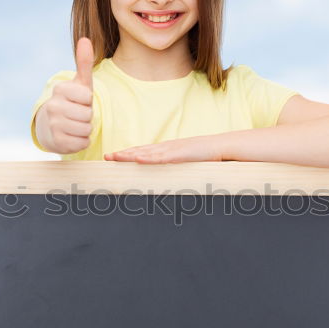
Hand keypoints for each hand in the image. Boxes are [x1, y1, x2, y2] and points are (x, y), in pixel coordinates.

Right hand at [41, 37, 93, 153]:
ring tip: (75, 125)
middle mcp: (53, 106)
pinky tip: (72, 136)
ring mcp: (54, 125)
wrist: (51, 125)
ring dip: (85, 129)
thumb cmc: (71, 102)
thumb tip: (85, 39)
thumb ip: (84, 63)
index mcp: (60, 89)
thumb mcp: (80, 83)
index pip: (88, 98)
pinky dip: (82, 141)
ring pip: (86, 129)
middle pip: (88, 115)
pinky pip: (83, 143)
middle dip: (87, 116)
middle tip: (77, 115)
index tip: (79, 101)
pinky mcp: (57, 142)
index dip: (88, 101)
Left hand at [104, 135, 222, 163]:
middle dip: (123, 154)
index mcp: (167, 150)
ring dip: (130, 155)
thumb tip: (169, 180)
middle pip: (140, 150)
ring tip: (115, 157)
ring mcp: (172, 149)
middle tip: (106, 157)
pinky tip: (137, 158)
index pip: (144, 151)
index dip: (128, 154)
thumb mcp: (187, 163)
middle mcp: (167, 147)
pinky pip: (161, 157)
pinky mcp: (180, 154)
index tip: (114, 157)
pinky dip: (148, 157)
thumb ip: (177, 169)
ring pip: (146, 152)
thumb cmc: (206, 156)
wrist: (222, 147)